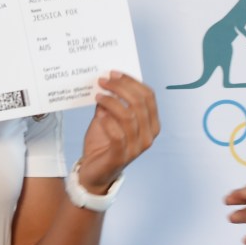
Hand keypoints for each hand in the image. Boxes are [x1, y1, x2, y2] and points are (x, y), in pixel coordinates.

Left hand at [76, 72, 159, 193]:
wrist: (94, 171)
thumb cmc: (103, 142)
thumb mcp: (110, 117)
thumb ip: (113, 101)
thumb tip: (107, 80)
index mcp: (151, 124)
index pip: (148, 96)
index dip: (131, 82)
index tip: (113, 73)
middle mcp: (148, 136)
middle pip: (139, 103)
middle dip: (120, 87)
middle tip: (103, 80)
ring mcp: (137, 148)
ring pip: (128, 116)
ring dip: (111, 102)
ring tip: (97, 95)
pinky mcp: (121, 157)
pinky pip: (117, 134)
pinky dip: (107, 121)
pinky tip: (99, 113)